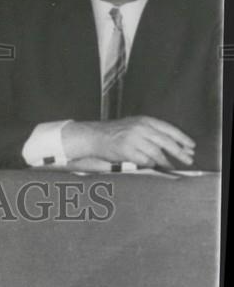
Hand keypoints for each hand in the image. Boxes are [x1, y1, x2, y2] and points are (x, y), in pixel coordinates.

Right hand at [62, 117, 194, 168]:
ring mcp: (133, 139)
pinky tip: (152, 165)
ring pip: (157, 152)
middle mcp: (140, 127)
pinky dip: (150, 164)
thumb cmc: (115, 132)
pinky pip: (145, 160)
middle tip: (188, 159)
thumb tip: (174, 145)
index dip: (182, 138)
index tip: (191, 146)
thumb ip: (152, 133)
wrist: (94, 135)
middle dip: (180, 152)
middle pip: (166, 141)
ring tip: (170, 165)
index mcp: (144, 120)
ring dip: (165, 161)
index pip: (169, 129)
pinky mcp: (127, 150)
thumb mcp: (135, 126)